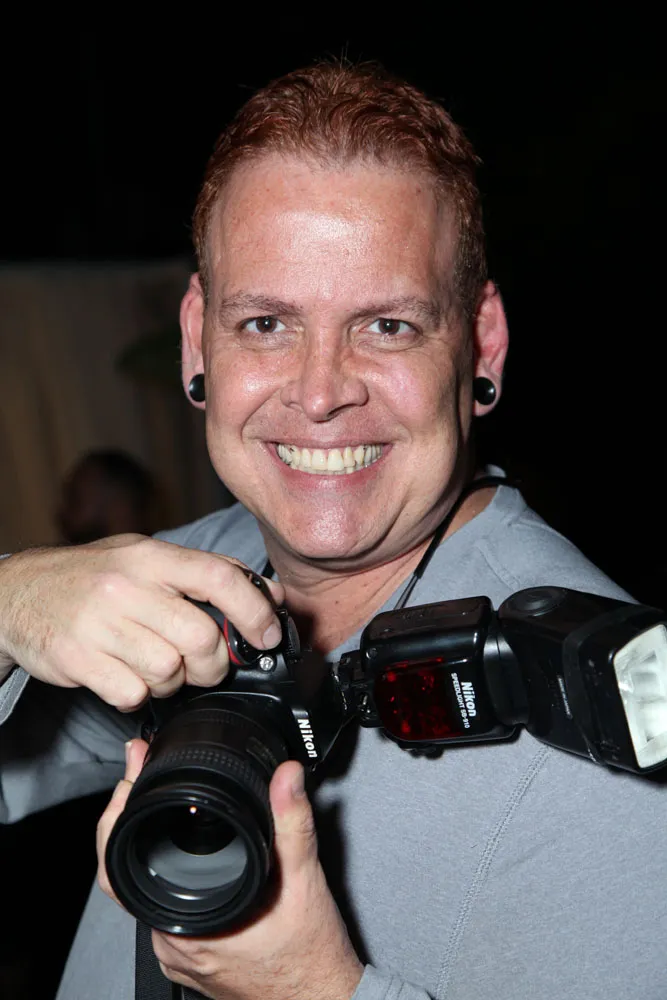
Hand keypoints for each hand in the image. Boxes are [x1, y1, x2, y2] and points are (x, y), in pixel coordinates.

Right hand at [0, 535, 283, 707]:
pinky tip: (127, 676)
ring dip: (173, 680)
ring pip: (169, 670)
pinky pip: (132, 693)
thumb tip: (268, 595)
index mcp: (149, 556)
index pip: (218, 577)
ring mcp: (98, 624)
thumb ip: (205, 573)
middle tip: (205, 665)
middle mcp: (125, 586)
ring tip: (157, 667)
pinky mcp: (76, 660)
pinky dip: (138, 693)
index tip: (268, 634)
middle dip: (214, 663)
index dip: (254, 610)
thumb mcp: (145, 558)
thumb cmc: (92, 578)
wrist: (16, 594)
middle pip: (200, 637)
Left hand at [98, 740, 363, 999]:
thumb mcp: (305, 882)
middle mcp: (174, 945)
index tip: (129, 781)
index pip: (121, 869)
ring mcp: (181, 955)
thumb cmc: (311, 958)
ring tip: (156, 801)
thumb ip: (293, 824)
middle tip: (139, 777)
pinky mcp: (194, 958)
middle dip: (133, 819)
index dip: (117, 819)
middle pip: (132, 874)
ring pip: (151, 890)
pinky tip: (184, 851)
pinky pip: (169, 909)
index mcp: (188, 926)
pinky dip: (170, 873)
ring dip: (151, 846)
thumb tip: (285, 778)